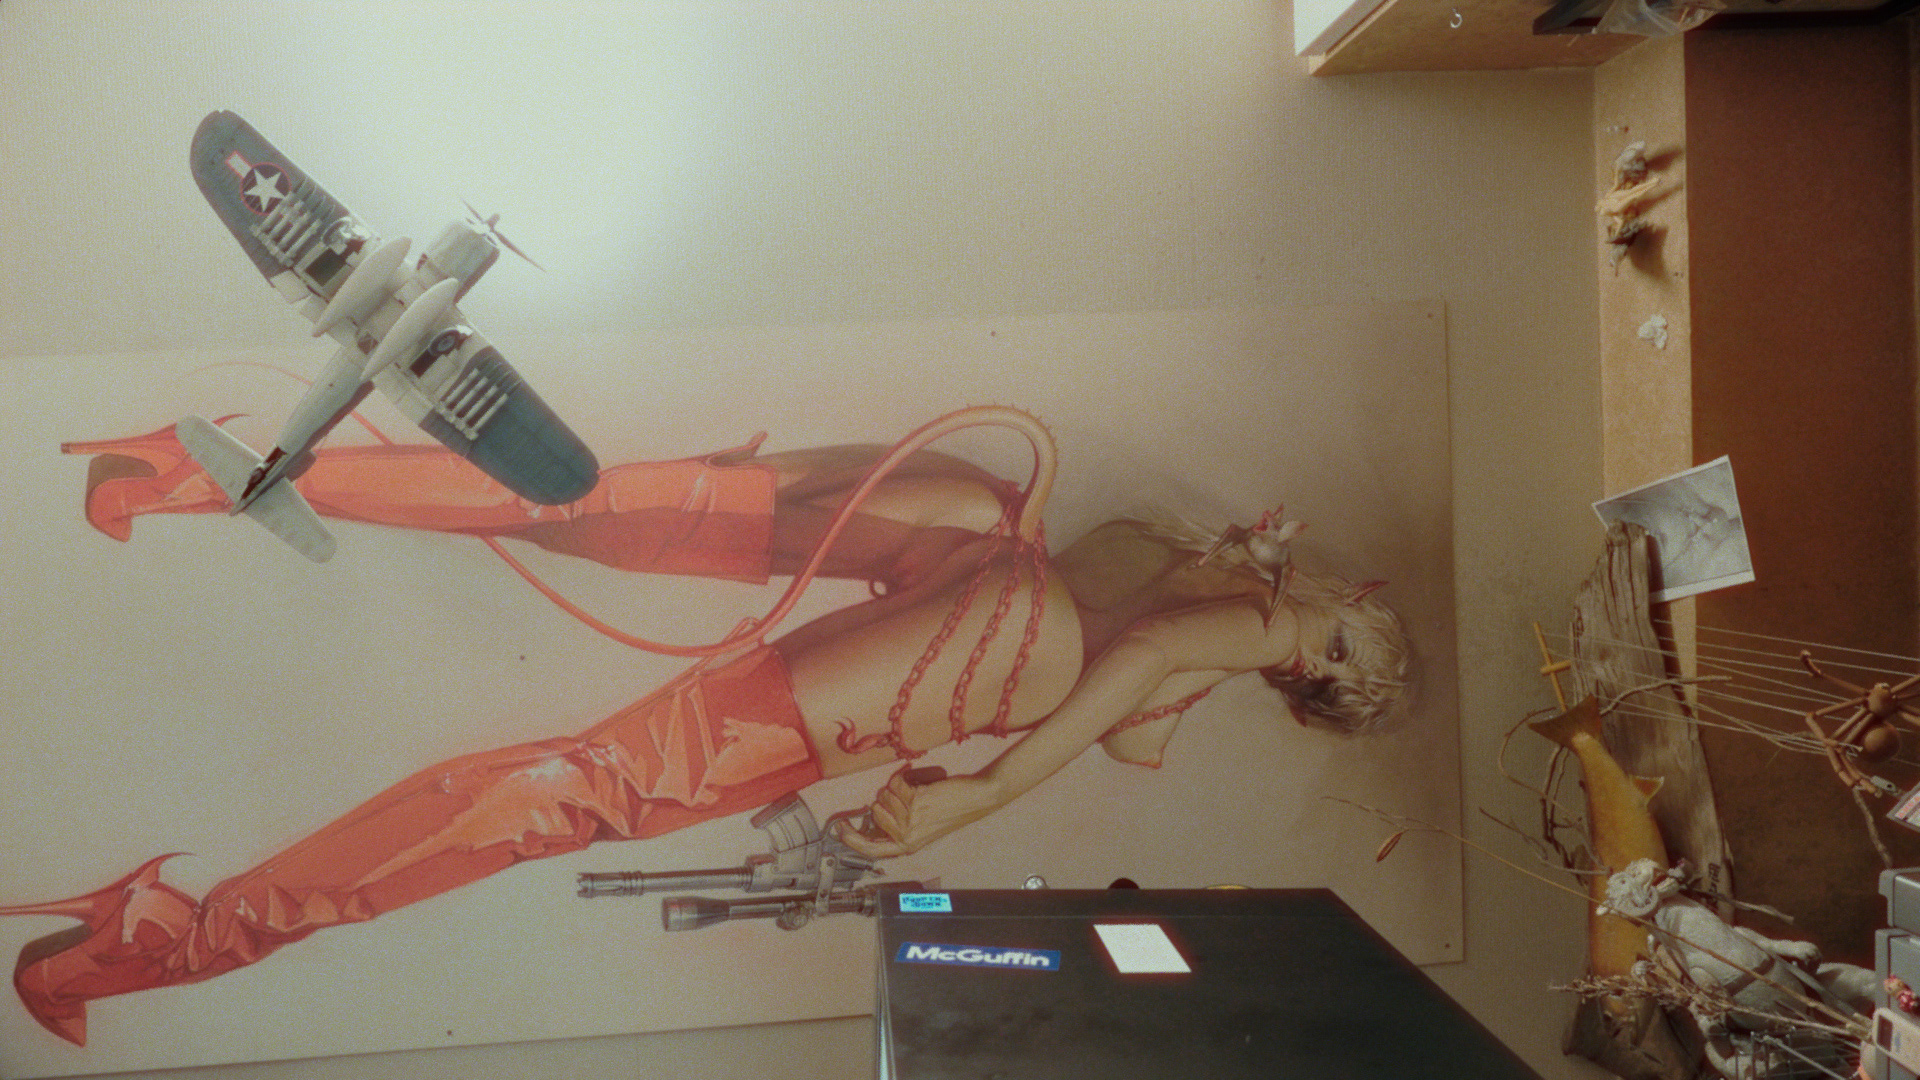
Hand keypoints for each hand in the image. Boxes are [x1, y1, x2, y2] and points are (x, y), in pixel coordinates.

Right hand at [835, 765, 998, 858]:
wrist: (976, 799)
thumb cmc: (951, 811)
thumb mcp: (923, 829)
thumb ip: (898, 826)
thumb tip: (872, 814)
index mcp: (907, 846)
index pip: (871, 849)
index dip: (852, 840)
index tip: (840, 828)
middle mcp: (906, 837)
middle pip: (875, 810)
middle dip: (887, 799)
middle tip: (910, 799)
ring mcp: (910, 819)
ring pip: (885, 793)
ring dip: (899, 788)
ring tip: (920, 792)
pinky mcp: (915, 801)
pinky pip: (896, 782)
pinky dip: (907, 777)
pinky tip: (922, 783)